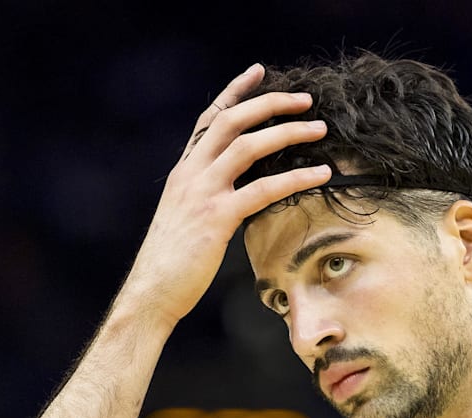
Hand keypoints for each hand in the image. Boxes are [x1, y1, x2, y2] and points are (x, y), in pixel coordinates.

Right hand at [124, 64, 331, 327]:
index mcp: (183, 171)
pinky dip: (295, 177)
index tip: (259, 71)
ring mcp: (202, 193)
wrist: (151, 291)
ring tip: (320, 130)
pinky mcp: (216, 218)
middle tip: (305, 99)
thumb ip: (206, 195)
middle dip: (270, 104)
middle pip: (232, 121)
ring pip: (248, 146)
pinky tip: (320, 175)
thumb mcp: (186, 217)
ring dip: (288, 132)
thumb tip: (236, 189)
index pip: (210, 119)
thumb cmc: (172, 262)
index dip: (235, 92)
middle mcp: (190, 173)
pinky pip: (262, 189)